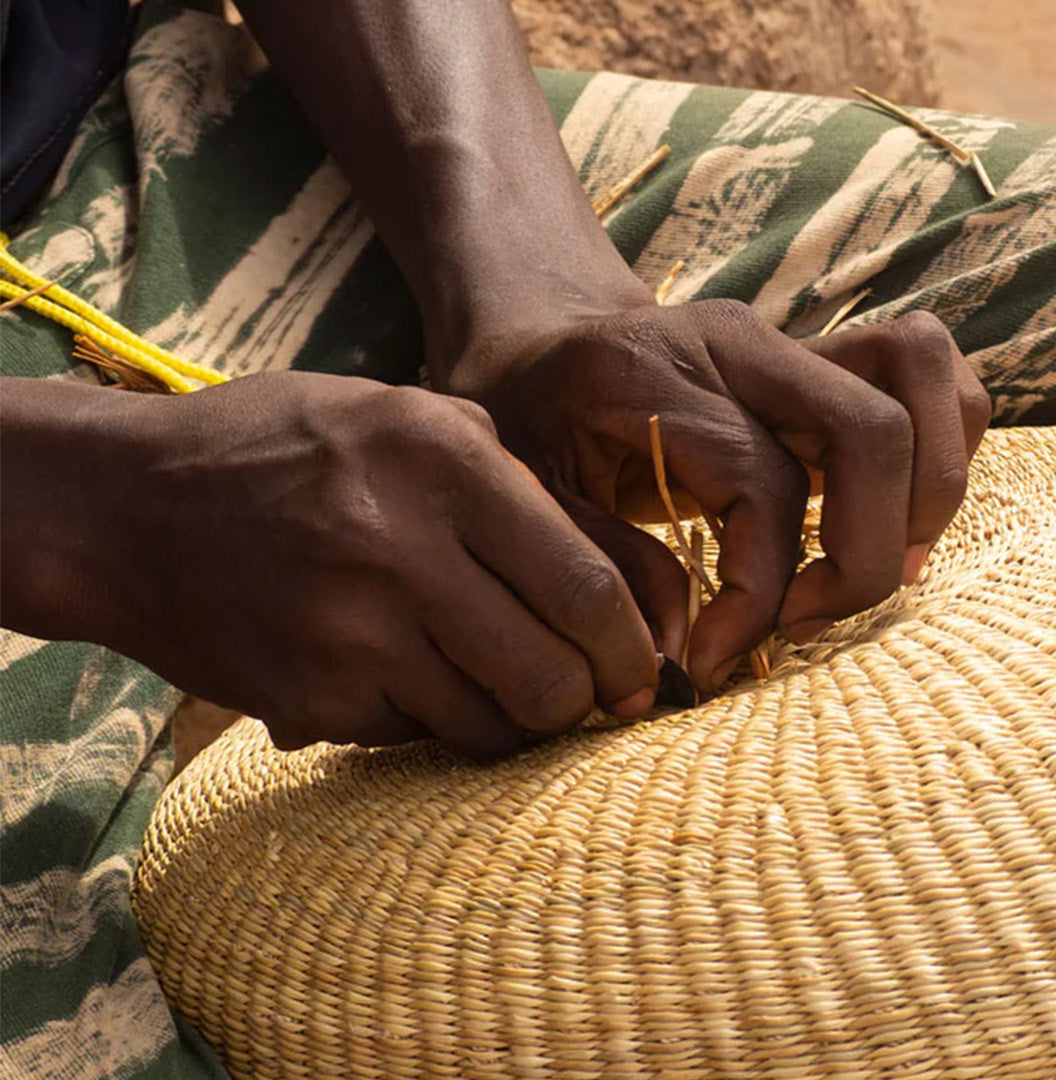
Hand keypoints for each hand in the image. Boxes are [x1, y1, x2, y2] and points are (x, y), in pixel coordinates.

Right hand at [35, 372, 659, 755]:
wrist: (126, 506)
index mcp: (444, 462)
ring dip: (512, 720)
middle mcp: (401, 548)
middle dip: (586, 701)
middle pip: (553, 678)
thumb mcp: (414, 418)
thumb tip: (639, 585)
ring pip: (491, 726)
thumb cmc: (295, 451)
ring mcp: (349, 633)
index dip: (631, 647)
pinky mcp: (309, 700)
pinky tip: (406, 676)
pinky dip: (432, 722)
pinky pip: (417, 739)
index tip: (641, 670)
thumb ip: (523, 485)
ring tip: (496, 683)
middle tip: (584, 694)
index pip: (587, 586)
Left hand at [445, 299, 991, 690]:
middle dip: (866, 551)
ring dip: (929, 489)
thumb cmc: (522, 423)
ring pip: (925, 374)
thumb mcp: (527, 498)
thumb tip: (685, 653)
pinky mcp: (830, 354)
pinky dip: (944, 447)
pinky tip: (894, 522)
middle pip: (871, 430)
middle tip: (806, 622)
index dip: (759, 591)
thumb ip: (606, 571)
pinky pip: (933, 373)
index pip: (764, 486)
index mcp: (652, 371)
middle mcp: (740, 340)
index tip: (712, 657)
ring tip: (883, 568)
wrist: (537, 341)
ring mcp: (795, 338)